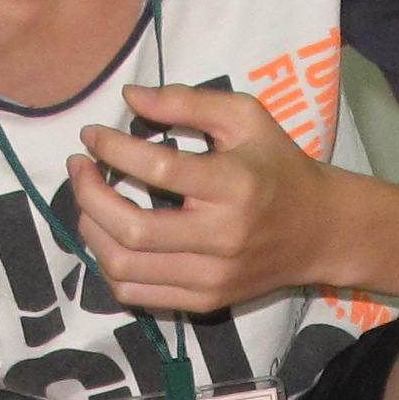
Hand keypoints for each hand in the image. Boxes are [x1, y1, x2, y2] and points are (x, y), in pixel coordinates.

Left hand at [68, 84, 344, 316]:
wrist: (319, 232)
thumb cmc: (278, 165)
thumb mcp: (246, 118)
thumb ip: (188, 101)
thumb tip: (129, 97)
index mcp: (234, 185)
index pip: (157, 168)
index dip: (112, 148)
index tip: (92, 135)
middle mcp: (222, 238)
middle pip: (131, 228)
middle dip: (88, 194)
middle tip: (79, 168)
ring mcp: (212, 278)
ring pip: (124, 267)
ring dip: (90, 230)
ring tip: (87, 201)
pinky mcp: (204, 301)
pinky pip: (135, 294)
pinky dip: (109, 265)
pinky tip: (108, 236)